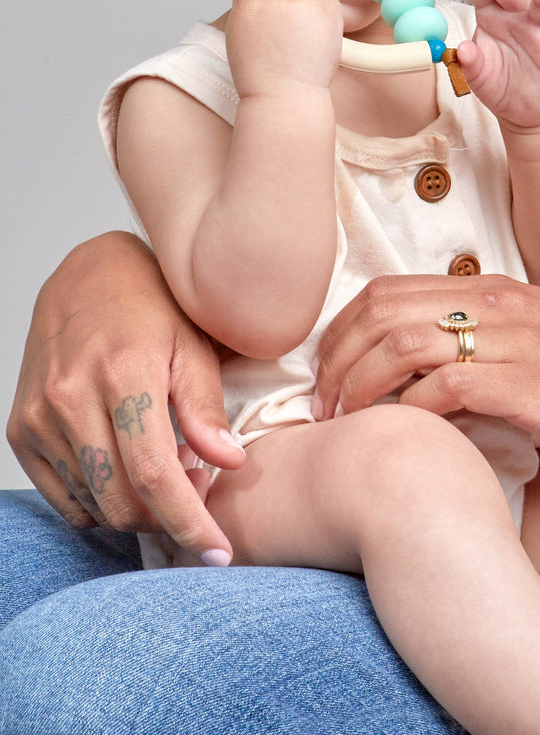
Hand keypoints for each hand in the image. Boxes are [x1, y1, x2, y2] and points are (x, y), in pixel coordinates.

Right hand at [6, 232, 242, 561]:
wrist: (88, 276)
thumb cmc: (154, 308)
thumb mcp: (195, 346)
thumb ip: (206, 407)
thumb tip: (228, 464)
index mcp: (124, 374)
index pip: (156, 474)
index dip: (190, 521)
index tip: (218, 552)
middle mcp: (72, 398)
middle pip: (122, 499)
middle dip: (167, 521)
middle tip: (200, 508)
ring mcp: (40, 416)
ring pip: (92, 503)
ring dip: (137, 511)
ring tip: (169, 483)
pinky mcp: (21, 429)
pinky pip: (64, 495)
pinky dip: (101, 501)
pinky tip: (129, 478)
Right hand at [226, 0, 343, 99]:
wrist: (282, 93)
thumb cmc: (263, 74)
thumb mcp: (243, 34)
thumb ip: (255, 8)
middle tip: (300, 23)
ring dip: (313, 6)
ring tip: (306, 38)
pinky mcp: (323, 6)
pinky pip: (330, 3)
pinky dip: (329, 19)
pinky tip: (318, 40)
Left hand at [311, 273, 539, 467]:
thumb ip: (486, 343)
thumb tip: (429, 378)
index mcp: (494, 289)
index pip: (387, 290)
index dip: (340, 330)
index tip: (326, 373)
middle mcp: (497, 304)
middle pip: (381, 312)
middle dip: (335, 359)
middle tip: (320, 406)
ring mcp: (515, 341)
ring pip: (403, 344)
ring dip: (359, 387)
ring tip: (342, 425)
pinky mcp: (534, 385)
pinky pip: (447, 387)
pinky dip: (408, 410)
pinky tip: (398, 437)